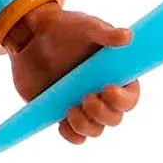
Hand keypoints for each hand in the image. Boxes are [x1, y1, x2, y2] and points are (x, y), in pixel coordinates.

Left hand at [7, 4, 140, 145]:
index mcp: (114, 75)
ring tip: (71, 109)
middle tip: (86, 97)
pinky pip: (74, 135)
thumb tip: (127, 36)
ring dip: (86, 125)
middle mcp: (102, 94)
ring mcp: (82, 106)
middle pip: (114, 118)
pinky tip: (62, 123)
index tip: (107, 89)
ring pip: (95, 130)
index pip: (130, 97)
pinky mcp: (62, 113)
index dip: (123, 100)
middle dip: (102, 114)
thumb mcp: (86, 27)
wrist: (32, 38)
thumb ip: (105, 33)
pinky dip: (71, 135)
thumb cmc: (65, 29)